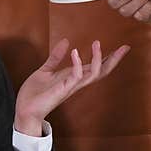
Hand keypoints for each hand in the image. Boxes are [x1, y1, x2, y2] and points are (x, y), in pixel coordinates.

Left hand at [14, 39, 129, 135]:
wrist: (25, 109)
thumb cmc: (35, 93)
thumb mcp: (46, 70)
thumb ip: (56, 57)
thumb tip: (66, 41)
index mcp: (73, 77)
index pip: (95, 67)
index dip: (108, 58)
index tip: (121, 48)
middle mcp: (75, 83)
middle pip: (101, 72)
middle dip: (114, 60)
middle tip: (125, 47)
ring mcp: (70, 86)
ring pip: (93, 74)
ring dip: (97, 59)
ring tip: (97, 43)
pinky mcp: (63, 89)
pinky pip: (76, 77)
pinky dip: (77, 64)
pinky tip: (74, 52)